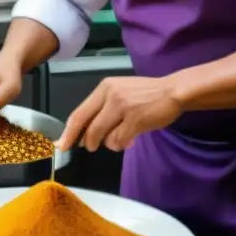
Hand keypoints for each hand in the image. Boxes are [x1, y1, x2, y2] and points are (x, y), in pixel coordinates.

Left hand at [57, 75, 183, 152]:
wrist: (173, 91)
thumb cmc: (145, 94)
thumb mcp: (119, 92)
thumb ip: (102, 109)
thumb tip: (85, 133)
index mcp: (103, 88)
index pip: (79, 113)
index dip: (69, 132)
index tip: (62, 145)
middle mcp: (110, 95)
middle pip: (88, 127)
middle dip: (86, 142)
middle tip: (90, 147)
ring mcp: (122, 107)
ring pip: (103, 136)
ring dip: (109, 143)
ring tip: (120, 139)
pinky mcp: (135, 120)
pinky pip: (119, 140)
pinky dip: (121, 144)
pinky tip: (129, 141)